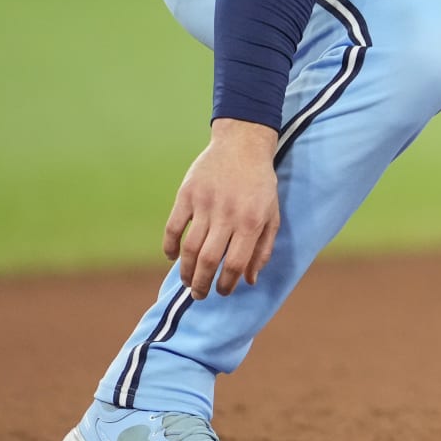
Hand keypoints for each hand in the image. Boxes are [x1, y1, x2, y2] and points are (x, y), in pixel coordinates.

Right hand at [162, 118, 280, 299]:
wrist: (242, 145)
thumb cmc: (260, 184)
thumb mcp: (272, 215)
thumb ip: (263, 249)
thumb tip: (250, 280)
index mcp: (251, 221)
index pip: (236, 263)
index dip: (227, 284)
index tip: (221, 292)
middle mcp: (227, 214)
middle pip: (210, 260)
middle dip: (203, 284)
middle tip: (199, 295)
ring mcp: (205, 203)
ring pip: (190, 248)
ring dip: (186, 270)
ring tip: (187, 282)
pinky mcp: (187, 193)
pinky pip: (173, 226)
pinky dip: (169, 245)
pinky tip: (172, 257)